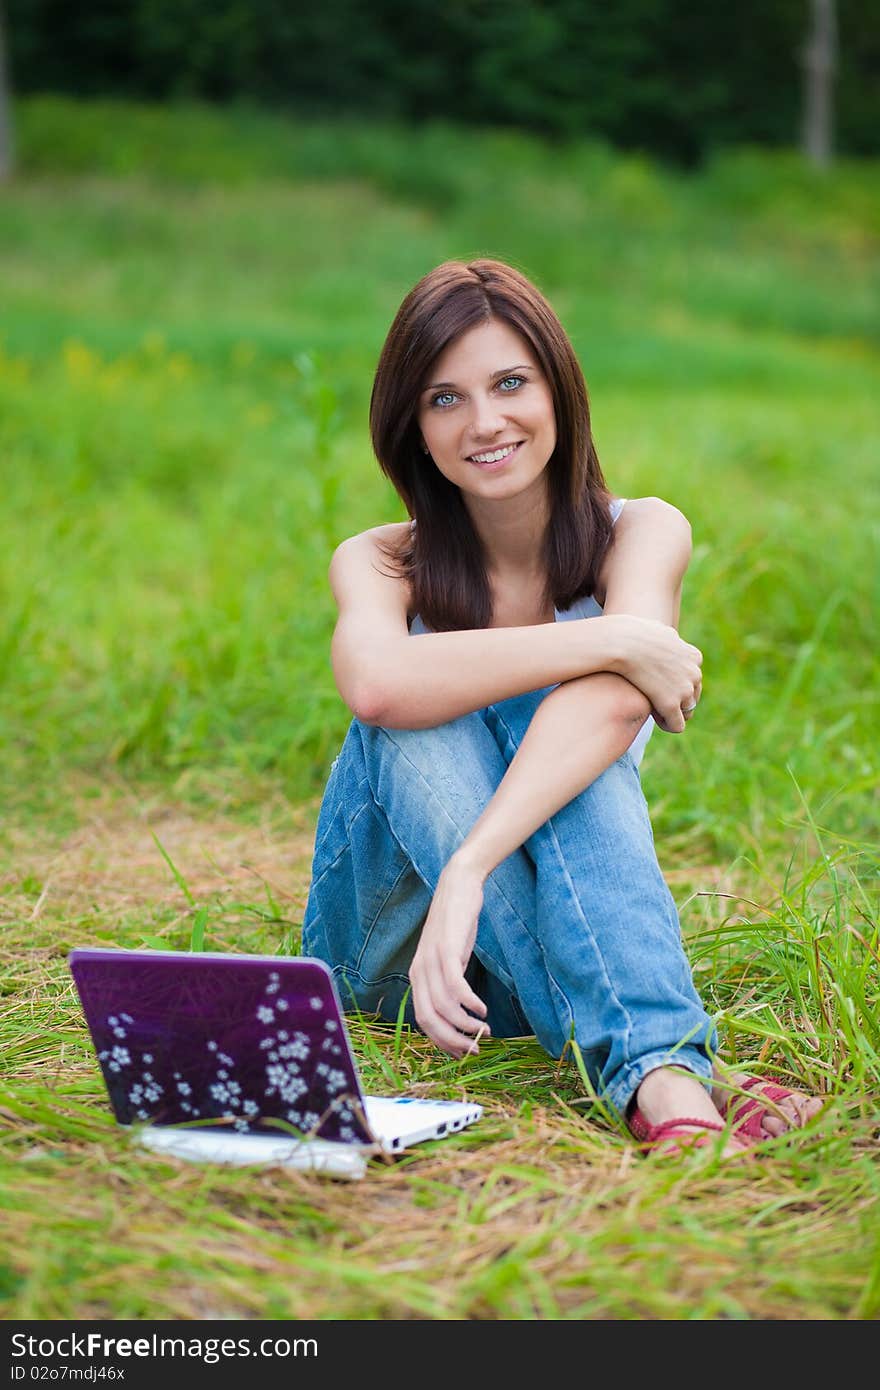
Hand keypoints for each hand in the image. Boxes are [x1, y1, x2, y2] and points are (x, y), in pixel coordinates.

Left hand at [408, 855, 490, 1057]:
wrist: (457, 887)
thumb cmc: (456, 925)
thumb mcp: (449, 958)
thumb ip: (448, 982)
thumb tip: (459, 1012)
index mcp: (418, 977)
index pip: (424, 1021)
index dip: (442, 1042)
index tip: (462, 1053)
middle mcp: (419, 972)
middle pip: (431, 1020)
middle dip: (453, 1041)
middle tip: (475, 1050)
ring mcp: (431, 960)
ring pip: (444, 1007)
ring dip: (466, 1025)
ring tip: (485, 1030)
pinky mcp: (446, 949)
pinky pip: (455, 986)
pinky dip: (469, 1003)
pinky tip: (482, 1009)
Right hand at [607, 614, 701, 733]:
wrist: (623, 643)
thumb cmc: (634, 634)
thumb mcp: (660, 631)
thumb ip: (669, 639)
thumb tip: (671, 638)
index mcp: (694, 657)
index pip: (693, 678)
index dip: (675, 684)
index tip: (658, 684)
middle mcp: (694, 673)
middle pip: (692, 696)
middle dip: (676, 700)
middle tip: (655, 699)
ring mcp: (685, 690)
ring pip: (686, 712)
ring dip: (672, 713)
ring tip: (653, 709)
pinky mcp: (672, 704)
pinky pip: (677, 725)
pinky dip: (667, 725)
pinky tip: (654, 718)